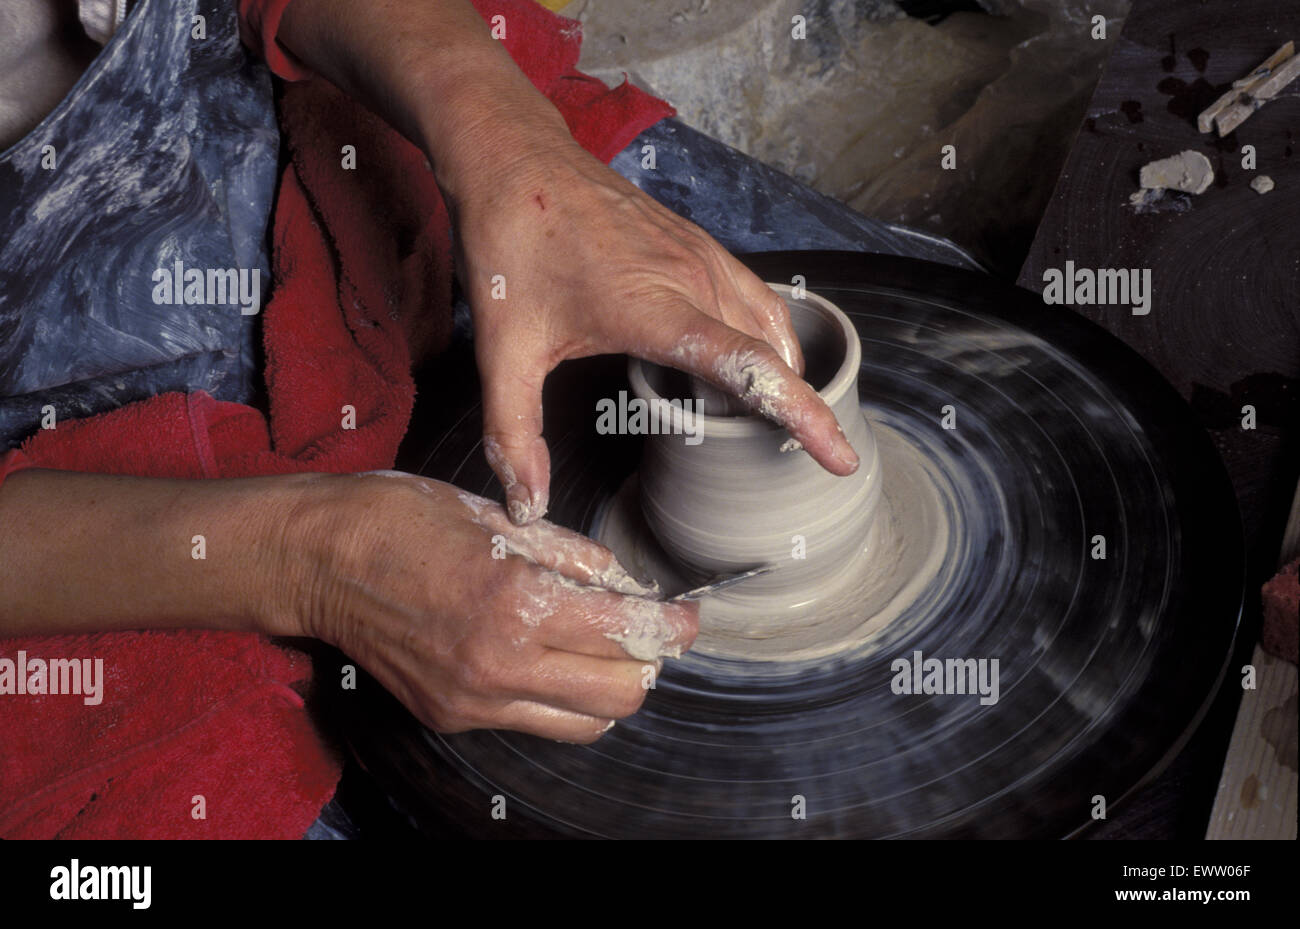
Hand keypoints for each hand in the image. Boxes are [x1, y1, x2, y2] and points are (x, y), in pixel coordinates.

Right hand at [295, 471, 696, 741]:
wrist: (318, 560)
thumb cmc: (403, 521)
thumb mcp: (500, 517)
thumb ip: (573, 556)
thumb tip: (626, 583)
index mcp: (517, 602)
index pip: (629, 633)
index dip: (673, 628)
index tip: (686, 618)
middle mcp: (500, 664)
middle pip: (622, 695)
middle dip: (647, 662)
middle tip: (645, 631)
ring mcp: (474, 700)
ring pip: (585, 723)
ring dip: (608, 688)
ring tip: (599, 648)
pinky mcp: (453, 717)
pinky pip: (534, 722)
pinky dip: (559, 697)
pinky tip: (547, 657)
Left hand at [451, 140, 860, 524]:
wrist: (516, 160)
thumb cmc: (512, 248)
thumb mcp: (503, 350)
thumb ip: (514, 434)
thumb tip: (526, 506)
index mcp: (653, 307)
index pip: (748, 368)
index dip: (801, 414)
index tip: (839, 457)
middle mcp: (692, 279)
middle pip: (771, 355)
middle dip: (787, 410)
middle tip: (771, 461)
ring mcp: (702, 256)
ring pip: (772, 326)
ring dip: (779, 374)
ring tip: (759, 422)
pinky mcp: (701, 245)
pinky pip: (757, 298)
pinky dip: (766, 339)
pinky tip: (742, 364)